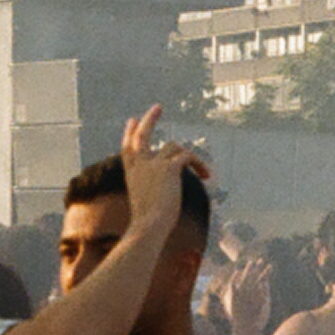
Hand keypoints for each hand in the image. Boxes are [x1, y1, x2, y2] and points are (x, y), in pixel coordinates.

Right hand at [118, 108, 212, 233]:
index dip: (130, 134)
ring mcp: (153, 164)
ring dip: (190, 156)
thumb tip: (167, 195)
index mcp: (131, 174)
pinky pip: (187, 157)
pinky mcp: (168, 167)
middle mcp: (139, 165)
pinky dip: (199, 165)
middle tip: (157, 107)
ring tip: (204, 172)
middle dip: (149, 120)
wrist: (148, 227)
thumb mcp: (146, 205)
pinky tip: (207, 176)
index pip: (127, 148)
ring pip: (174, 147)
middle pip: (142, 135)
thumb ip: (153, 194)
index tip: (132, 121)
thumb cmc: (147, 226)